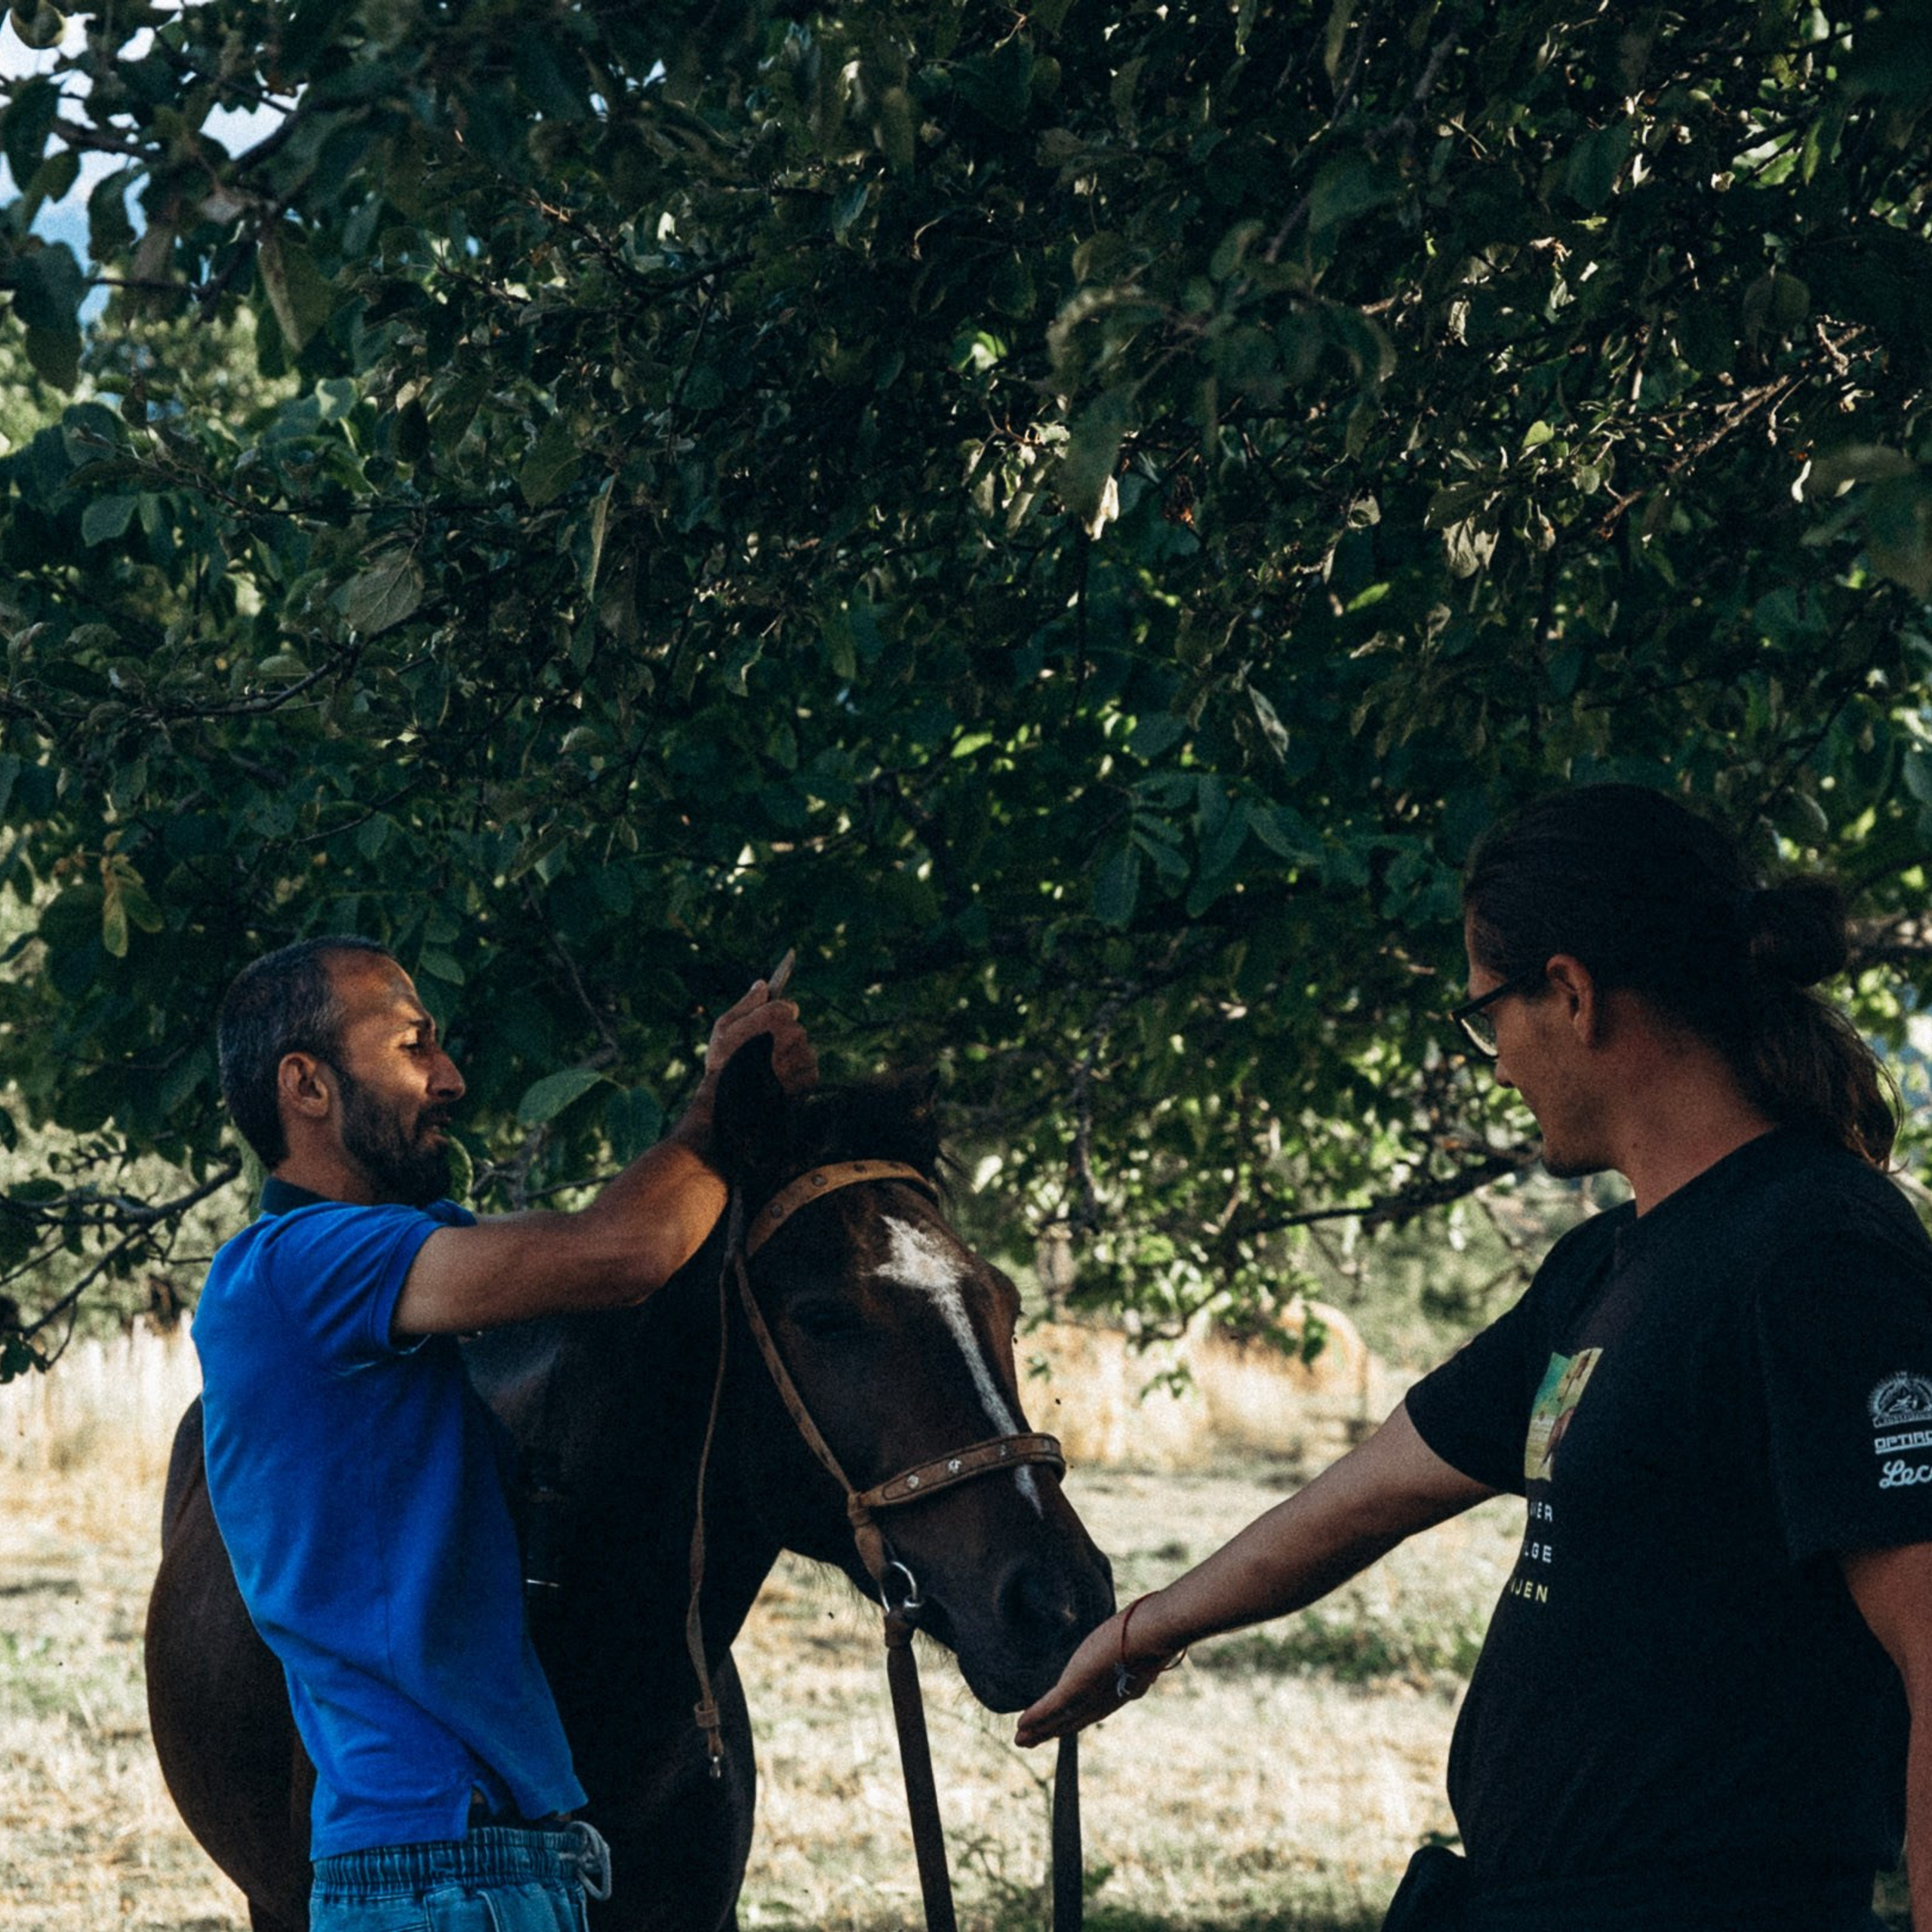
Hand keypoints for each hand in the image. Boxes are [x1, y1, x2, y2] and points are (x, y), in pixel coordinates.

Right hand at [697, 978, 817, 1103]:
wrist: (732, 1103)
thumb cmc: (723, 1062)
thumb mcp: (725, 1026)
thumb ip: (748, 1003)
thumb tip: (762, 985)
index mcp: (777, 1015)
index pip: (788, 1007)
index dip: (774, 1018)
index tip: (763, 1030)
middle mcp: (796, 1032)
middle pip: (795, 1029)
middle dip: (782, 1038)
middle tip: (760, 1055)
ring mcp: (805, 1055)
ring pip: (802, 1049)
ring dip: (790, 1057)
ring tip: (767, 1071)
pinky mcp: (811, 1076)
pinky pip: (808, 1069)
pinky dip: (796, 1075)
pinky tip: (777, 1081)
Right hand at [1013, 1598, 1178, 1747]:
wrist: (1150, 1636)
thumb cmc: (1151, 1636)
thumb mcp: (1143, 1657)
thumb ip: (1139, 1671)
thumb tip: (1148, 1679)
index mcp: (1118, 1694)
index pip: (1090, 1713)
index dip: (1070, 1722)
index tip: (1057, 1729)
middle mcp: (1103, 1702)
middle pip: (1070, 1722)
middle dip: (1049, 1732)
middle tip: (1028, 1741)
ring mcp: (1089, 1696)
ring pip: (1058, 1719)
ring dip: (1037, 1730)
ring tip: (1019, 1739)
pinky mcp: (1076, 1687)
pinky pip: (1050, 1706)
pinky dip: (1035, 1717)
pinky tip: (1020, 1724)